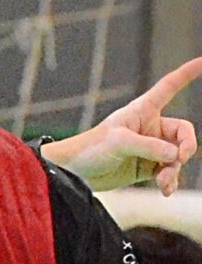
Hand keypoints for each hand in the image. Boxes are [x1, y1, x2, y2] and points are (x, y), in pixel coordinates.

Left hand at [47, 57, 201, 194]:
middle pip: (183, 132)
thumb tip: (175, 155)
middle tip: (180, 158)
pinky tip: (166, 190)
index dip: (188, 73)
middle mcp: (150, 127)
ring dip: (173, 170)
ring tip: (163, 182)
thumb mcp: (119, 143)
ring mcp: (150, 148)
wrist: (75, 173)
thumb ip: (149, 147)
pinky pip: (167, 172)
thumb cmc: (92, 148)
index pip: (170, 86)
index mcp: (143, 110)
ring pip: (176, 156)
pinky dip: (169, 181)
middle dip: (186, 146)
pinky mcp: (146, 167)